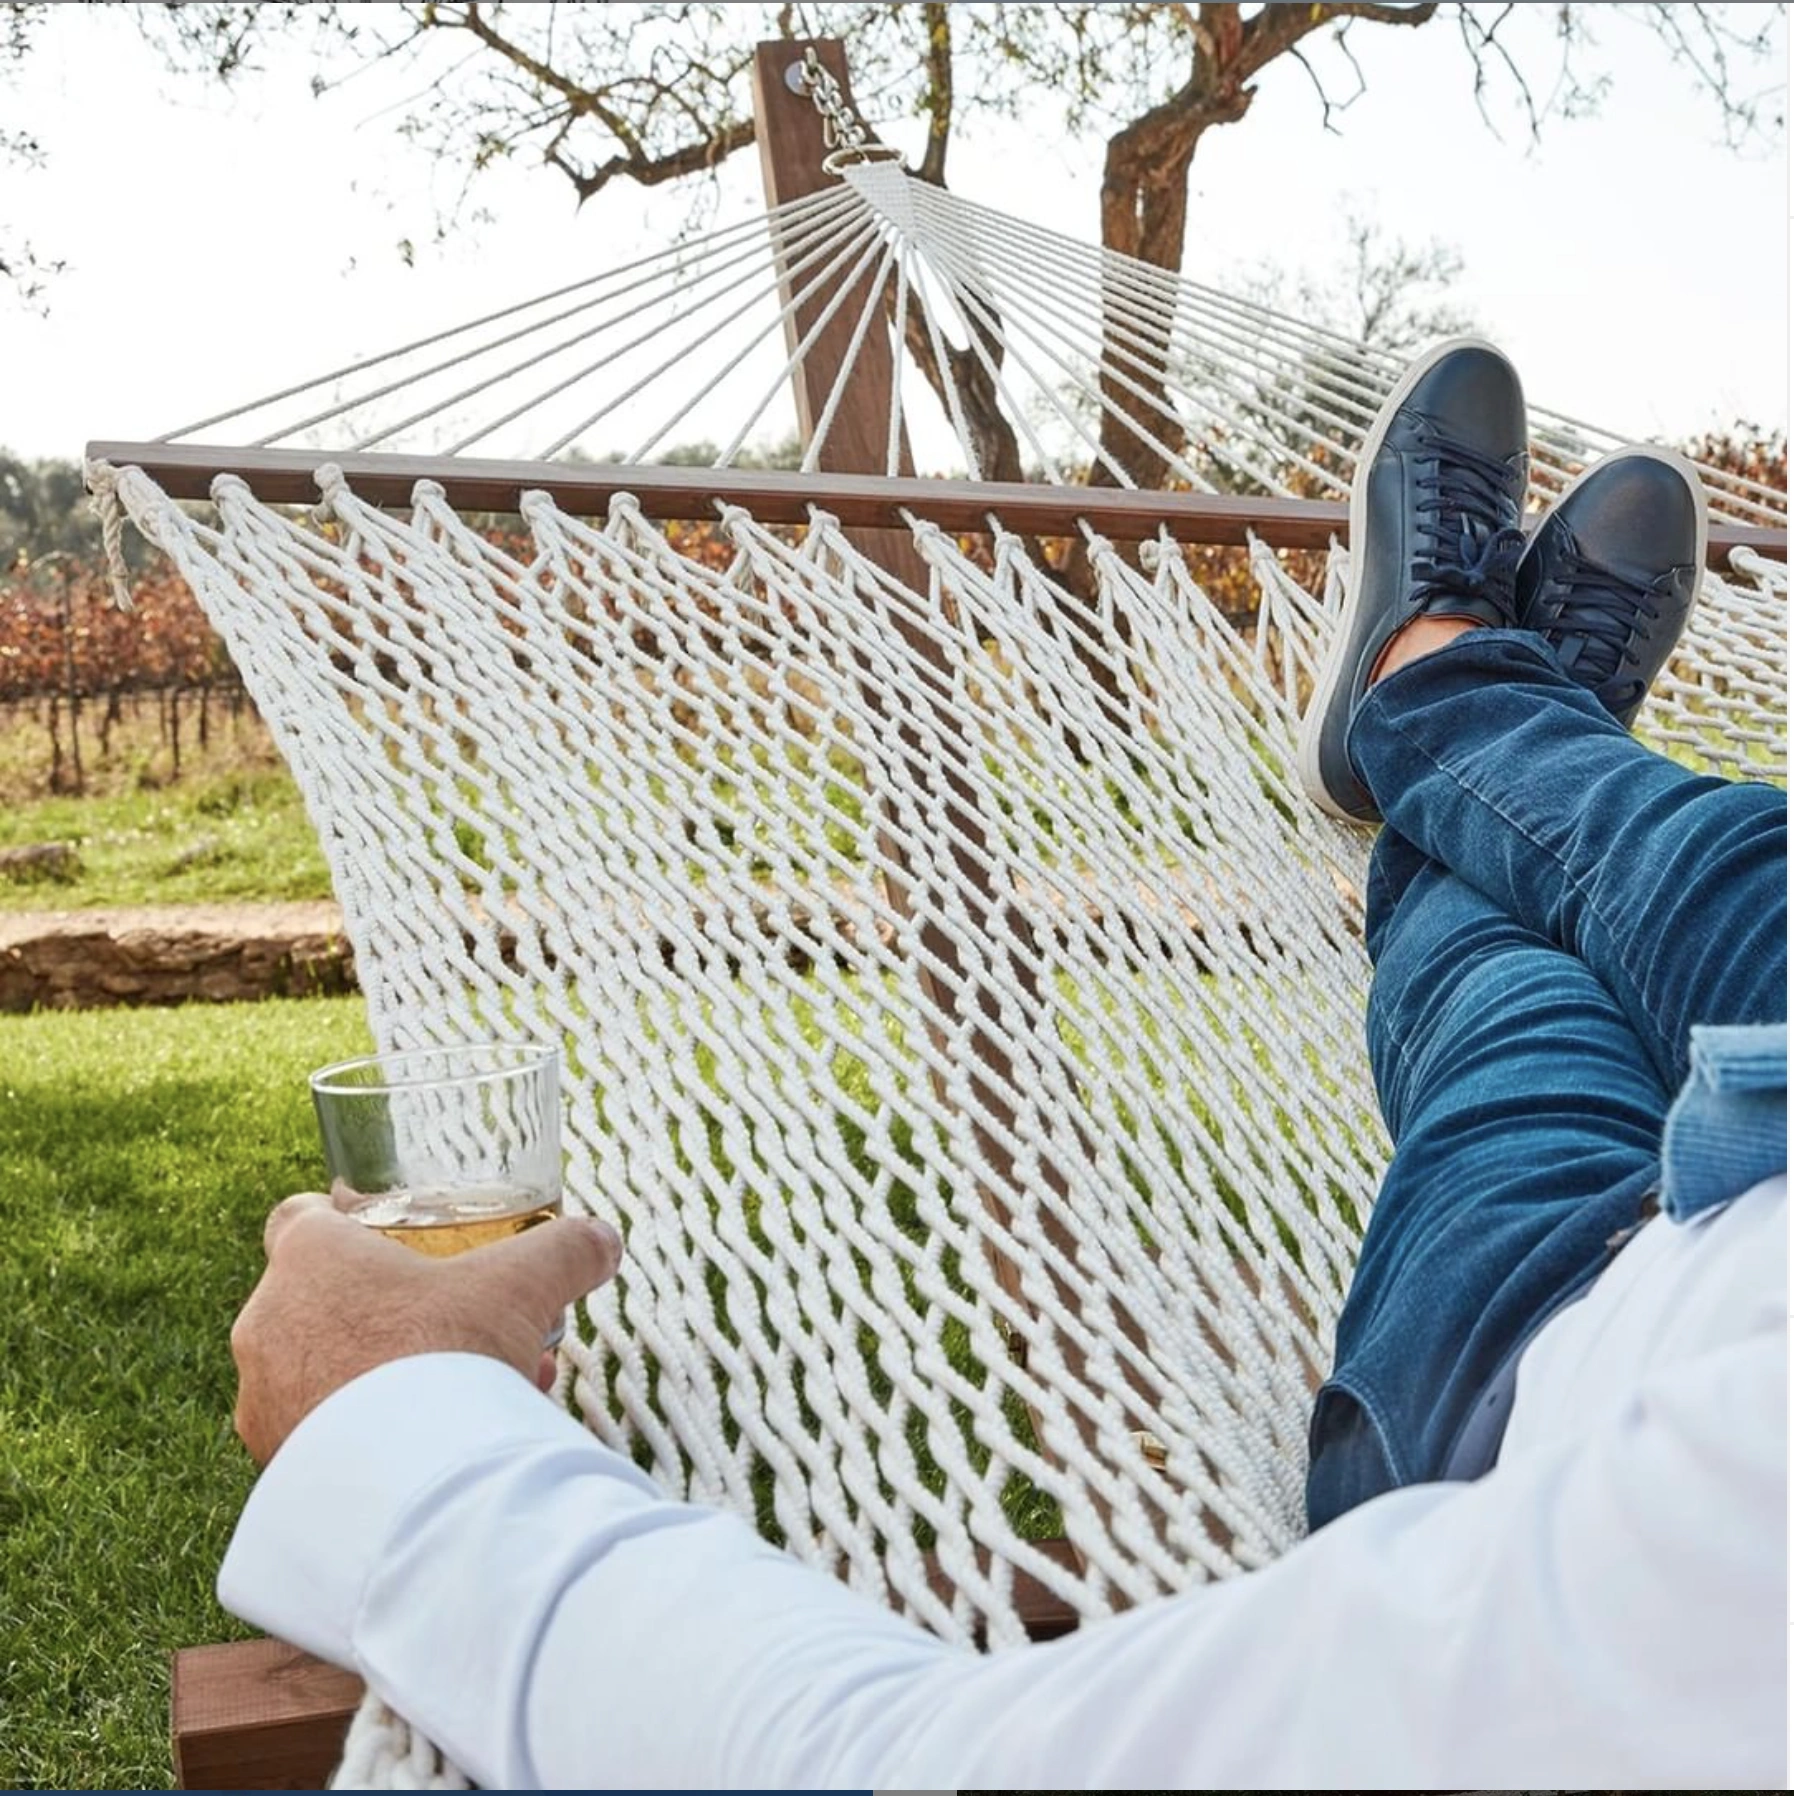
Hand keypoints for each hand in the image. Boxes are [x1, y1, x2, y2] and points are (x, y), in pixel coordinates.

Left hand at [231, 1190, 622, 1465]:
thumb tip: (604, 1241)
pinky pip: (327, 1435)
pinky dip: (373, 1431)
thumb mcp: (522, 1285)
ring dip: (386, 1372)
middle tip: (453, 1323)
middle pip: (324, 1298)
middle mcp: (268, 1324)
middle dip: (389, 1309)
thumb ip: (565, 1250)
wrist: (408, 1486)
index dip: (337, 1220)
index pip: (297, 1217)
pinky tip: (440, 1444)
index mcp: (309, 1260)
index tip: (379, 1235)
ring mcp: (264, 1401)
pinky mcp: (276, 1465)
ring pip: (328, 1371)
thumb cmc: (447, 1357)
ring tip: (467, 1391)